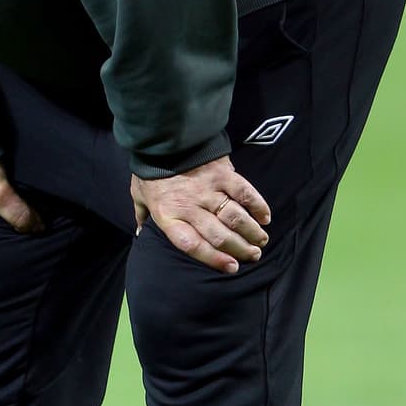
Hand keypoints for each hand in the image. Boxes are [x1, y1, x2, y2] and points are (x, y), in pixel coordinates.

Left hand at [131, 156, 270, 275]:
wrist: (161, 137)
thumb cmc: (150, 169)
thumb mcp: (139, 194)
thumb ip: (142, 216)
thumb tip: (141, 235)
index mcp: (169, 216)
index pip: (193, 245)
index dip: (214, 259)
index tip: (232, 267)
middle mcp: (190, 207)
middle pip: (220, 236)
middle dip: (241, 249)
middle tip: (254, 255)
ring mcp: (208, 190)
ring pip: (235, 218)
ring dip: (252, 232)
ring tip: (261, 240)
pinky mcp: (222, 173)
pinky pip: (245, 193)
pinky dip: (258, 206)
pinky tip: (265, 217)